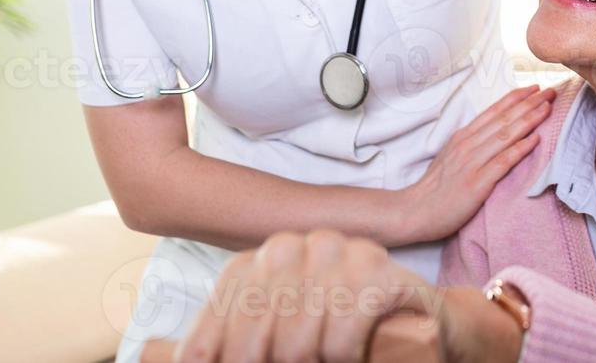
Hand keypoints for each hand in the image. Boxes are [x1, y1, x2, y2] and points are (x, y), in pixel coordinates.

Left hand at [173, 230, 438, 362]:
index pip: (227, 304)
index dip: (212, 345)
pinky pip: (343, 330)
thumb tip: (172, 358)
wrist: (423, 326)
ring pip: (298, 334)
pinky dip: (344, 356)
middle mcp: (302, 244)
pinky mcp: (381, 273)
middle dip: (261, 361)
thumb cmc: (341, 337)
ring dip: (309, 362)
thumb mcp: (282, 337)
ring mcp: (343, 252)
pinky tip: (355, 357)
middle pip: (257, 323)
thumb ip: (236, 341)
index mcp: (268, 256)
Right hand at [392, 84, 555, 244]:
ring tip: (548, 108)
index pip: (493, 111)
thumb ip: (469, 144)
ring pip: (506, 135)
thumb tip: (491, 134)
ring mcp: (472, 162)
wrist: (415, 211)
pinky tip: (536, 140)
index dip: (515, 98)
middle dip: (529, 103)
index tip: (534, 88)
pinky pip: (503, 162)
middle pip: (504, 119)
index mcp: (462, 136)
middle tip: (551, 91)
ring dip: (529, 119)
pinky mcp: (477, 182)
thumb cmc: (435, 187)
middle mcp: (468, 144)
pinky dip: (520, 149)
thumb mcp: (450, 156)